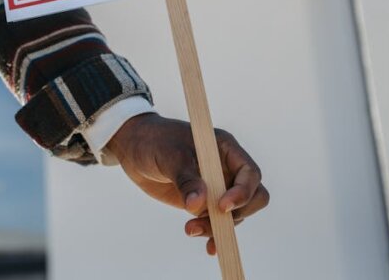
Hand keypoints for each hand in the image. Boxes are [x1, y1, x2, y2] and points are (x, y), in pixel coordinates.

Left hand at [105, 113, 268, 255]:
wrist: (136, 148)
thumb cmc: (155, 141)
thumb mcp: (170, 155)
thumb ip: (186, 179)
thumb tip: (198, 204)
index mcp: (225, 149)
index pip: (249, 173)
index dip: (242, 191)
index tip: (221, 206)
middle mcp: (226, 169)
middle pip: (252, 196)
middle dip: (236, 213)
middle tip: (212, 218)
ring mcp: (217, 187)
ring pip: (234, 214)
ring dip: (217, 227)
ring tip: (190, 229)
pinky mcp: (204, 202)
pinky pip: (218, 222)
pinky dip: (215, 235)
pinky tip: (209, 247)